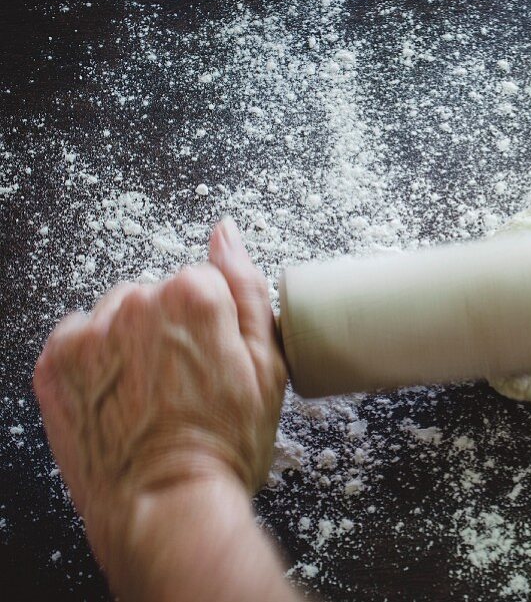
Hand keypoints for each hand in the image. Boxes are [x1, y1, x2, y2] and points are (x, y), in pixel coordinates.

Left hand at [34, 219, 290, 597]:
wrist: (165, 506)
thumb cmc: (223, 445)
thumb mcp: (268, 365)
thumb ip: (247, 288)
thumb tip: (226, 233)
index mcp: (194, 295)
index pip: (205, 282)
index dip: (215, 326)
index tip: (216, 362)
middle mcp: (135, 302)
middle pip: (158, 296)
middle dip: (171, 329)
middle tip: (186, 386)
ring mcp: (89, 333)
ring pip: (117, 316)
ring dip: (131, 342)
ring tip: (150, 395)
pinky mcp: (53, 364)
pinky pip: (78, 339)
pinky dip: (96, 363)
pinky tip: (118, 398)